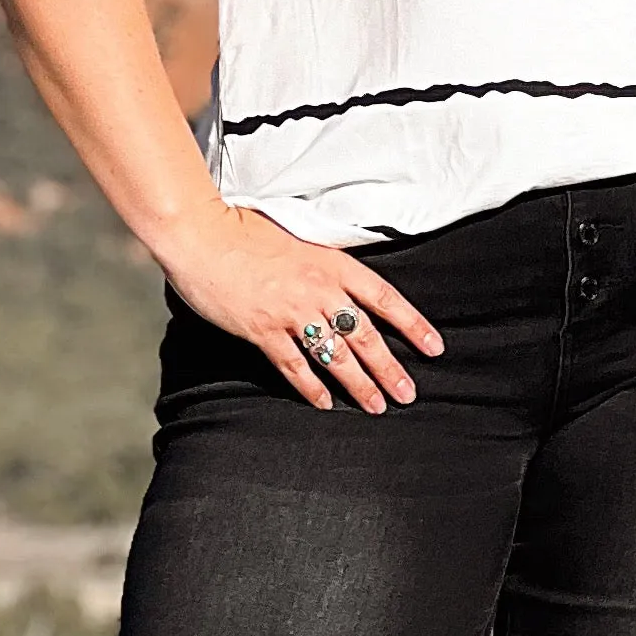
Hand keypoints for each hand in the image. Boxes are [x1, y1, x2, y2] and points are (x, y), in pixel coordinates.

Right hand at [162, 203, 445, 414]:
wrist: (201, 234)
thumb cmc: (244, 230)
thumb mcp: (297, 237)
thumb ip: (322, 263)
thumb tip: (342, 285)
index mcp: (332, 262)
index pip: (384, 297)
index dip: (412, 324)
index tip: (433, 347)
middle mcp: (318, 289)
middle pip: (365, 336)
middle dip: (390, 368)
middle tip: (408, 394)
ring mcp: (291, 312)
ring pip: (336, 356)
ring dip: (359, 384)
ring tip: (377, 406)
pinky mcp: (263, 330)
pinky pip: (295, 366)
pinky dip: (311, 387)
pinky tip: (325, 402)